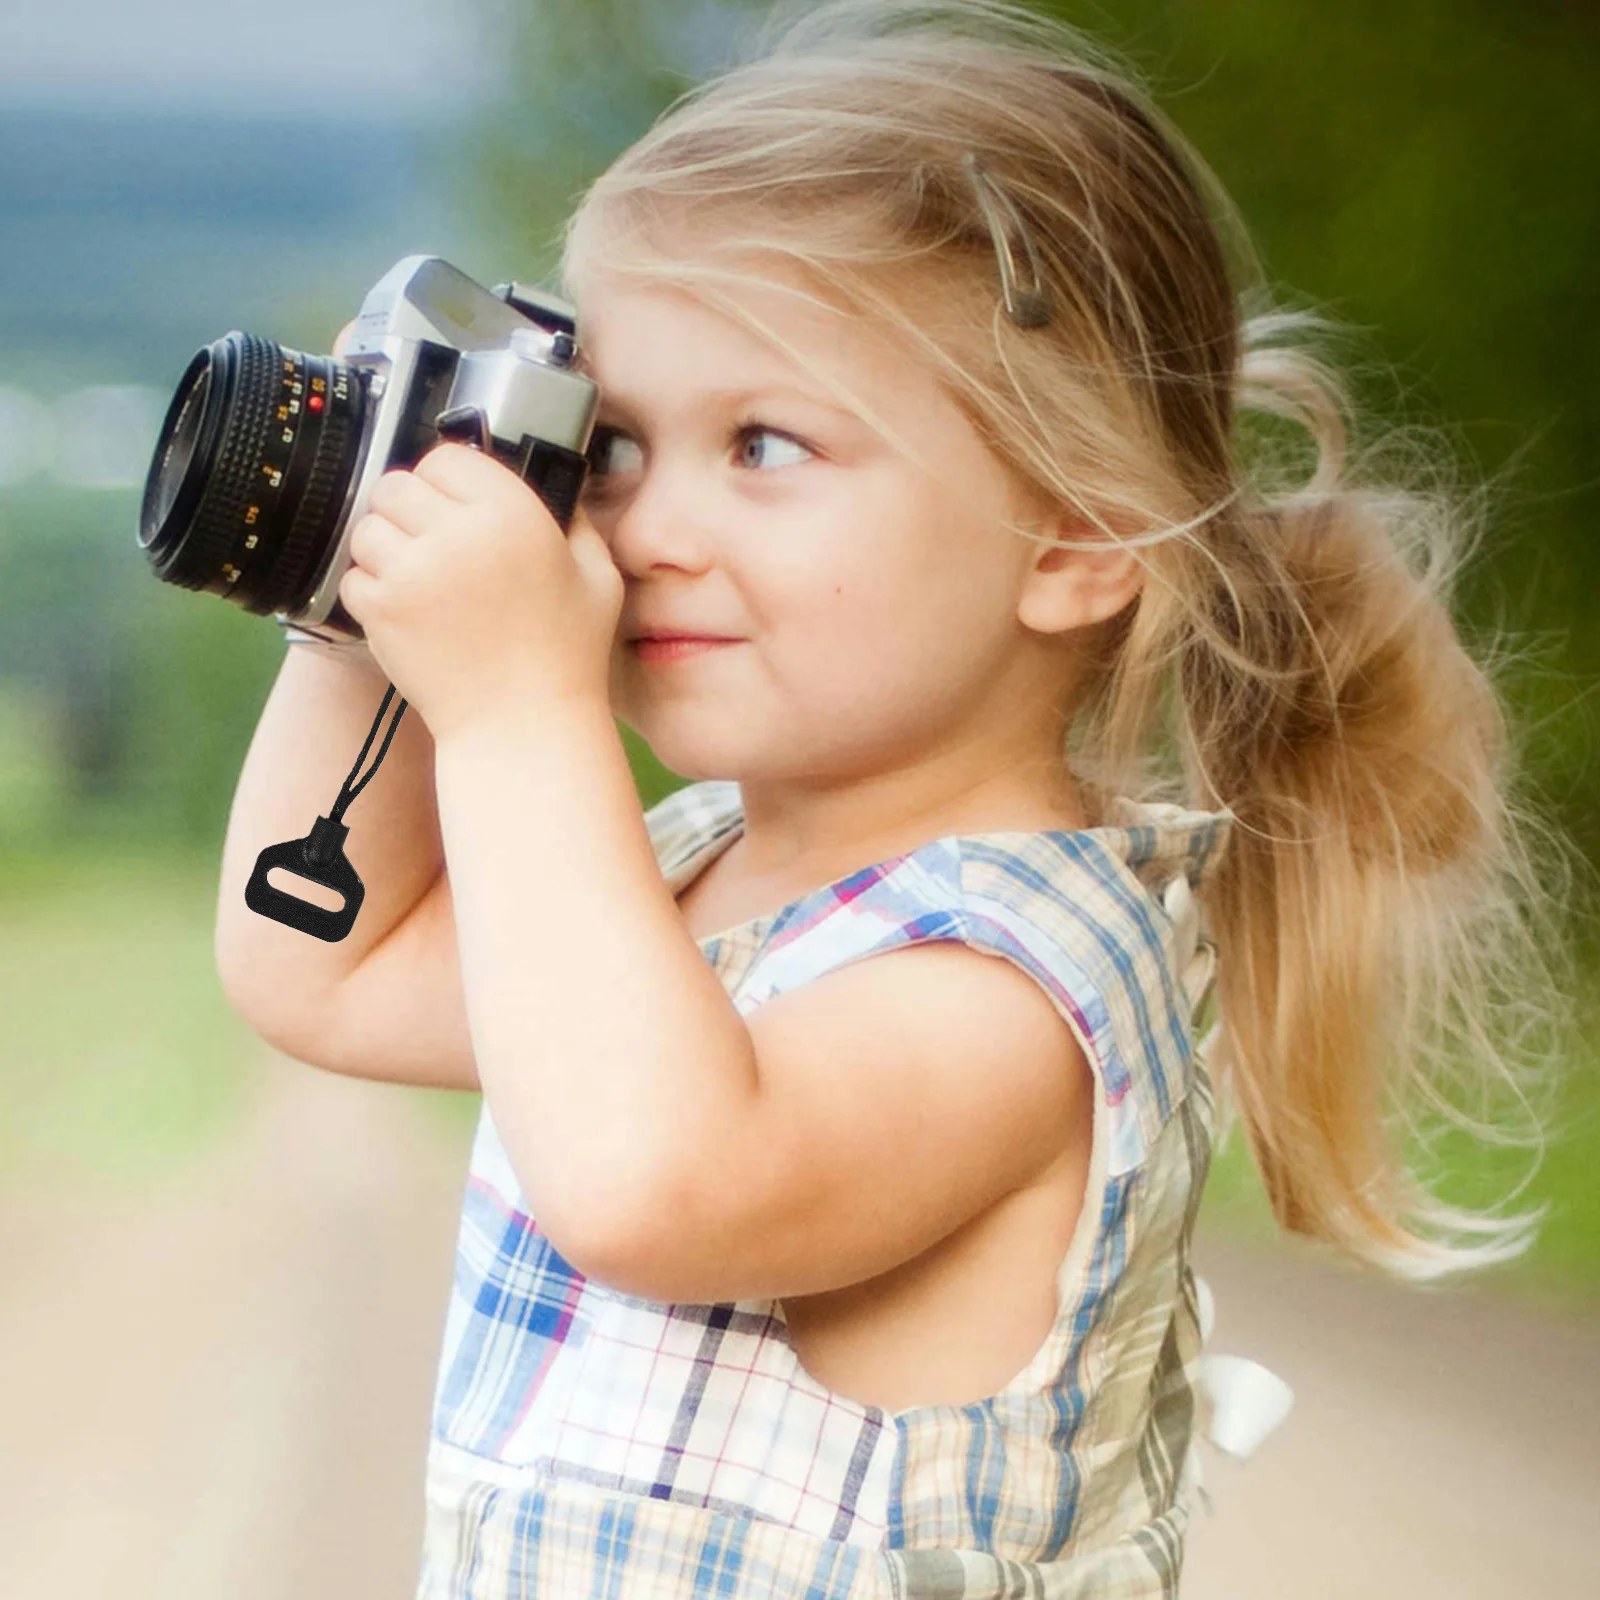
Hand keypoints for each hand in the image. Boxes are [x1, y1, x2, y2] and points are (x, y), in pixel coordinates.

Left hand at [336, 442, 622, 742]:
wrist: (524, 726)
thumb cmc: (567, 657)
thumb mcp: (598, 577)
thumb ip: (575, 521)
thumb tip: (556, 486)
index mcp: (512, 514)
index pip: (447, 457)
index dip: (449, 479)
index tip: (456, 504)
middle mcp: (457, 534)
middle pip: (396, 484)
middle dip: (409, 509)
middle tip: (429, 540)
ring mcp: (412, 572)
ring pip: (367, 527)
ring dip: (386, 546)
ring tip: (416, 576)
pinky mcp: (381, 610)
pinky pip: (355, 575)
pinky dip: (372, 589)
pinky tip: (407, 609)